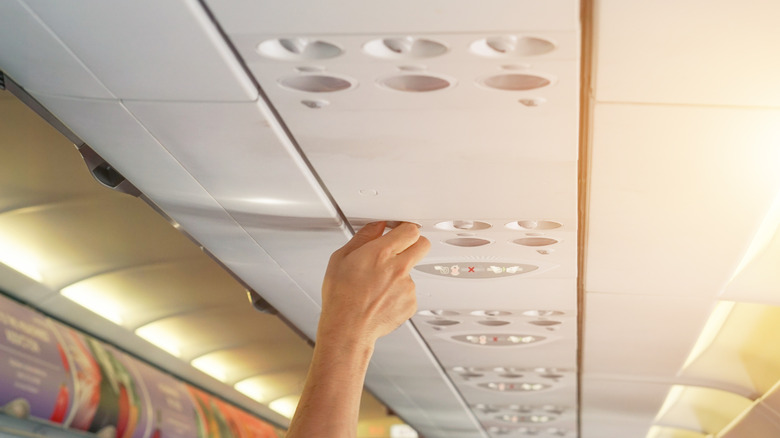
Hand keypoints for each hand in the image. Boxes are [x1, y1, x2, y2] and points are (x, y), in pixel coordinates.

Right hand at [319, 221, 430, 345]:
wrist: (348, 329)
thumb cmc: (341, 297)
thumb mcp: (341, 258)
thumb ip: (363, 237)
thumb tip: (376, 227)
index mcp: (381, 253)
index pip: (410, 230)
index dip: (405, 228)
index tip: (400, 230)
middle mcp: (398, 268)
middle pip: (423, 245)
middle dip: (414, 243)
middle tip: (401, 249)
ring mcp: (407, 286)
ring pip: (413, 270)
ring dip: (401, 273)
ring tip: (378, 285)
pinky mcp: (411, 303)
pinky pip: (410, 291)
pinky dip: (399, 293)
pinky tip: (382, 298)